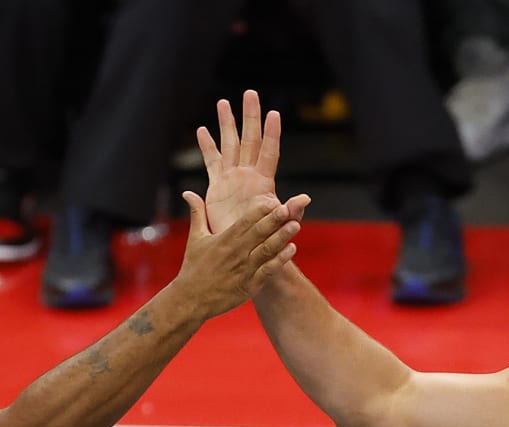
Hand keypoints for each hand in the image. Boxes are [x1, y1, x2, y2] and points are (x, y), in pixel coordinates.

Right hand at [173, 192, 298, 317]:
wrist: (191, 300)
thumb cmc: (194, 267)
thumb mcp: (195, 238)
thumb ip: (197, 213)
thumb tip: (188, 192)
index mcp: (224, 239)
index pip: (245, 220)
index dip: (260, 210)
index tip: (273, 200)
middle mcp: (236, 252)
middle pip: (259, 232)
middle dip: (274, 220)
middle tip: (288, 208)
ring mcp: (244, 269)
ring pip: (267, 250)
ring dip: (281, 237)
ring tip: (295, 224)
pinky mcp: (250, 285)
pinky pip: (268, 270)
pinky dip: (280, 260)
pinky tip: (292, 249)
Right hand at [196, 89, 309, 235]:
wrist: (243, 252)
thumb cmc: (265, 240)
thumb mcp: (278, 225)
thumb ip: (290, 212)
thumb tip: (305, 199)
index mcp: (262, 182)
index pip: (268, 152)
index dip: (271, 134)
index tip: (273, 113)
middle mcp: (248, 175)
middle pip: (249, 139)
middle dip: (249, 116)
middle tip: (250, 93)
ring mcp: (233, 178)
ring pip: (229, 144)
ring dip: (226, 123)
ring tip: (223, 102)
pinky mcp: (218, 186)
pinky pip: (212, 161)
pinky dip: (207, 146)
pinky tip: (202, 130)